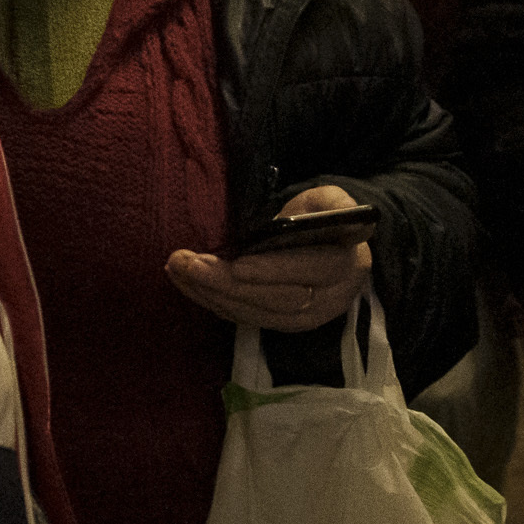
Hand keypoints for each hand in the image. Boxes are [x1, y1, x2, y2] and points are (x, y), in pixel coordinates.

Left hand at [165, 182, 377, 331]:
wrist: (336, 249)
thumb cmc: (326, 218)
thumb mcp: (331, 199)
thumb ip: (328, 205)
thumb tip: (315, 215)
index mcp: (346, 264)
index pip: (310, 270)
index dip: (273, 270)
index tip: (237, 265)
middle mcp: (329, 299)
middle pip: (276, 299)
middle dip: (227, 284)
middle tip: (187, 264)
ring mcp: (307, 318)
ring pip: (257, 314)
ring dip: (212, 295)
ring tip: (177, 269)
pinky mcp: (284, 324)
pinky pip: (247, 319)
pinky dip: (214, 303)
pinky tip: (188, 284)